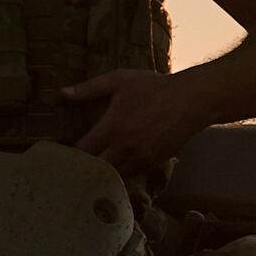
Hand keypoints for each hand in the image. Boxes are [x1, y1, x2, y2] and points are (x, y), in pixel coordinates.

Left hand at [62, 68, 214, 171]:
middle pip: (96, 168)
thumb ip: (90, 88)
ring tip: (92, 168)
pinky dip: (121, 172)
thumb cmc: (155, 87)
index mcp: (113, 126)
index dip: (70, 154)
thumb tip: (63, 94)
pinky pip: (131, 174)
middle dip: (84, 167)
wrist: (193, 100)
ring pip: (114, 175)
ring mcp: (141, 157)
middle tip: (74, 165)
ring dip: (102, 173)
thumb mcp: (120, 80)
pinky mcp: (154, 162)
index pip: (83, 150)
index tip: (62, 153)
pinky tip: (114, 166)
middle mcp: (126, 146)